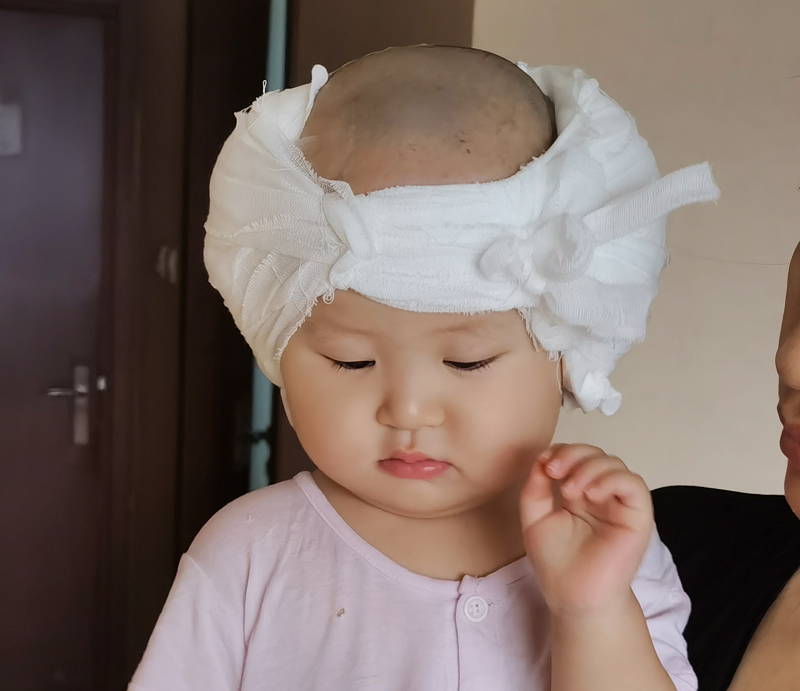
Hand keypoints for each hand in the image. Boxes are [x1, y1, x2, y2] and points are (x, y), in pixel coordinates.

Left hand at [520, 444, 653, 615]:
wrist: (572, 596)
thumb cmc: (555, 562)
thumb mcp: (534, 518)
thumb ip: (535, 488)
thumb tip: (540, 458)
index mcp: (579, 493)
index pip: (576, 457)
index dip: (561, 452)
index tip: (544, 465)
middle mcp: (601, 495)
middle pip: (595, 454)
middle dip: (573, 454)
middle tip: (554, 471)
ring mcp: (619, 504)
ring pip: (614, 464)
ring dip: (589, 468)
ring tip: (570, 491)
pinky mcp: (637, 517)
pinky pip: (633, 484)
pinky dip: (611, 480)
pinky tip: (591, 494)